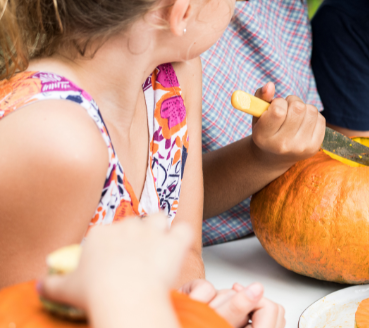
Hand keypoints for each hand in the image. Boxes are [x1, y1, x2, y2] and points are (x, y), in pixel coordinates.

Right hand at [40, 214, 192, 311]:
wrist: (124, 295)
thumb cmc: (96, 292)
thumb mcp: (66, 289)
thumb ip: (52, 284)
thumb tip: (39, 286)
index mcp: (101, 234)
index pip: (109, 231)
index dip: (114, 243)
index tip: (115, 258)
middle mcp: (127, 227)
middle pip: (135, 223)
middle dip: (138, 236)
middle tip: (138, 257)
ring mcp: (152, 232)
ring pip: (159, 218)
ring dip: (161, 229)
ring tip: (160, 245)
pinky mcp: (173, 242)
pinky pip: (184, 230)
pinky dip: (183, 238)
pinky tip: (179, 248)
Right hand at [251, 82, 325, 165]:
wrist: (274, 157)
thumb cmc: (265, 130)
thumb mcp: (257, 114)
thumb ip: (260, 97)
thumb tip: (270, 85)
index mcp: (264, 137)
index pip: (278, 110)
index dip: (279, 102)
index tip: (275, 106)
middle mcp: (283, 145)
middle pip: (298, 108)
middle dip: (292, 102)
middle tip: (286, 109)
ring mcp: (301, 148)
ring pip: (311, 110)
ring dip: (303, 108)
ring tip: (295, 116)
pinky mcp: (314, 147)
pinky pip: (321, 119)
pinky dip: (312, 116)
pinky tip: (303, 123)